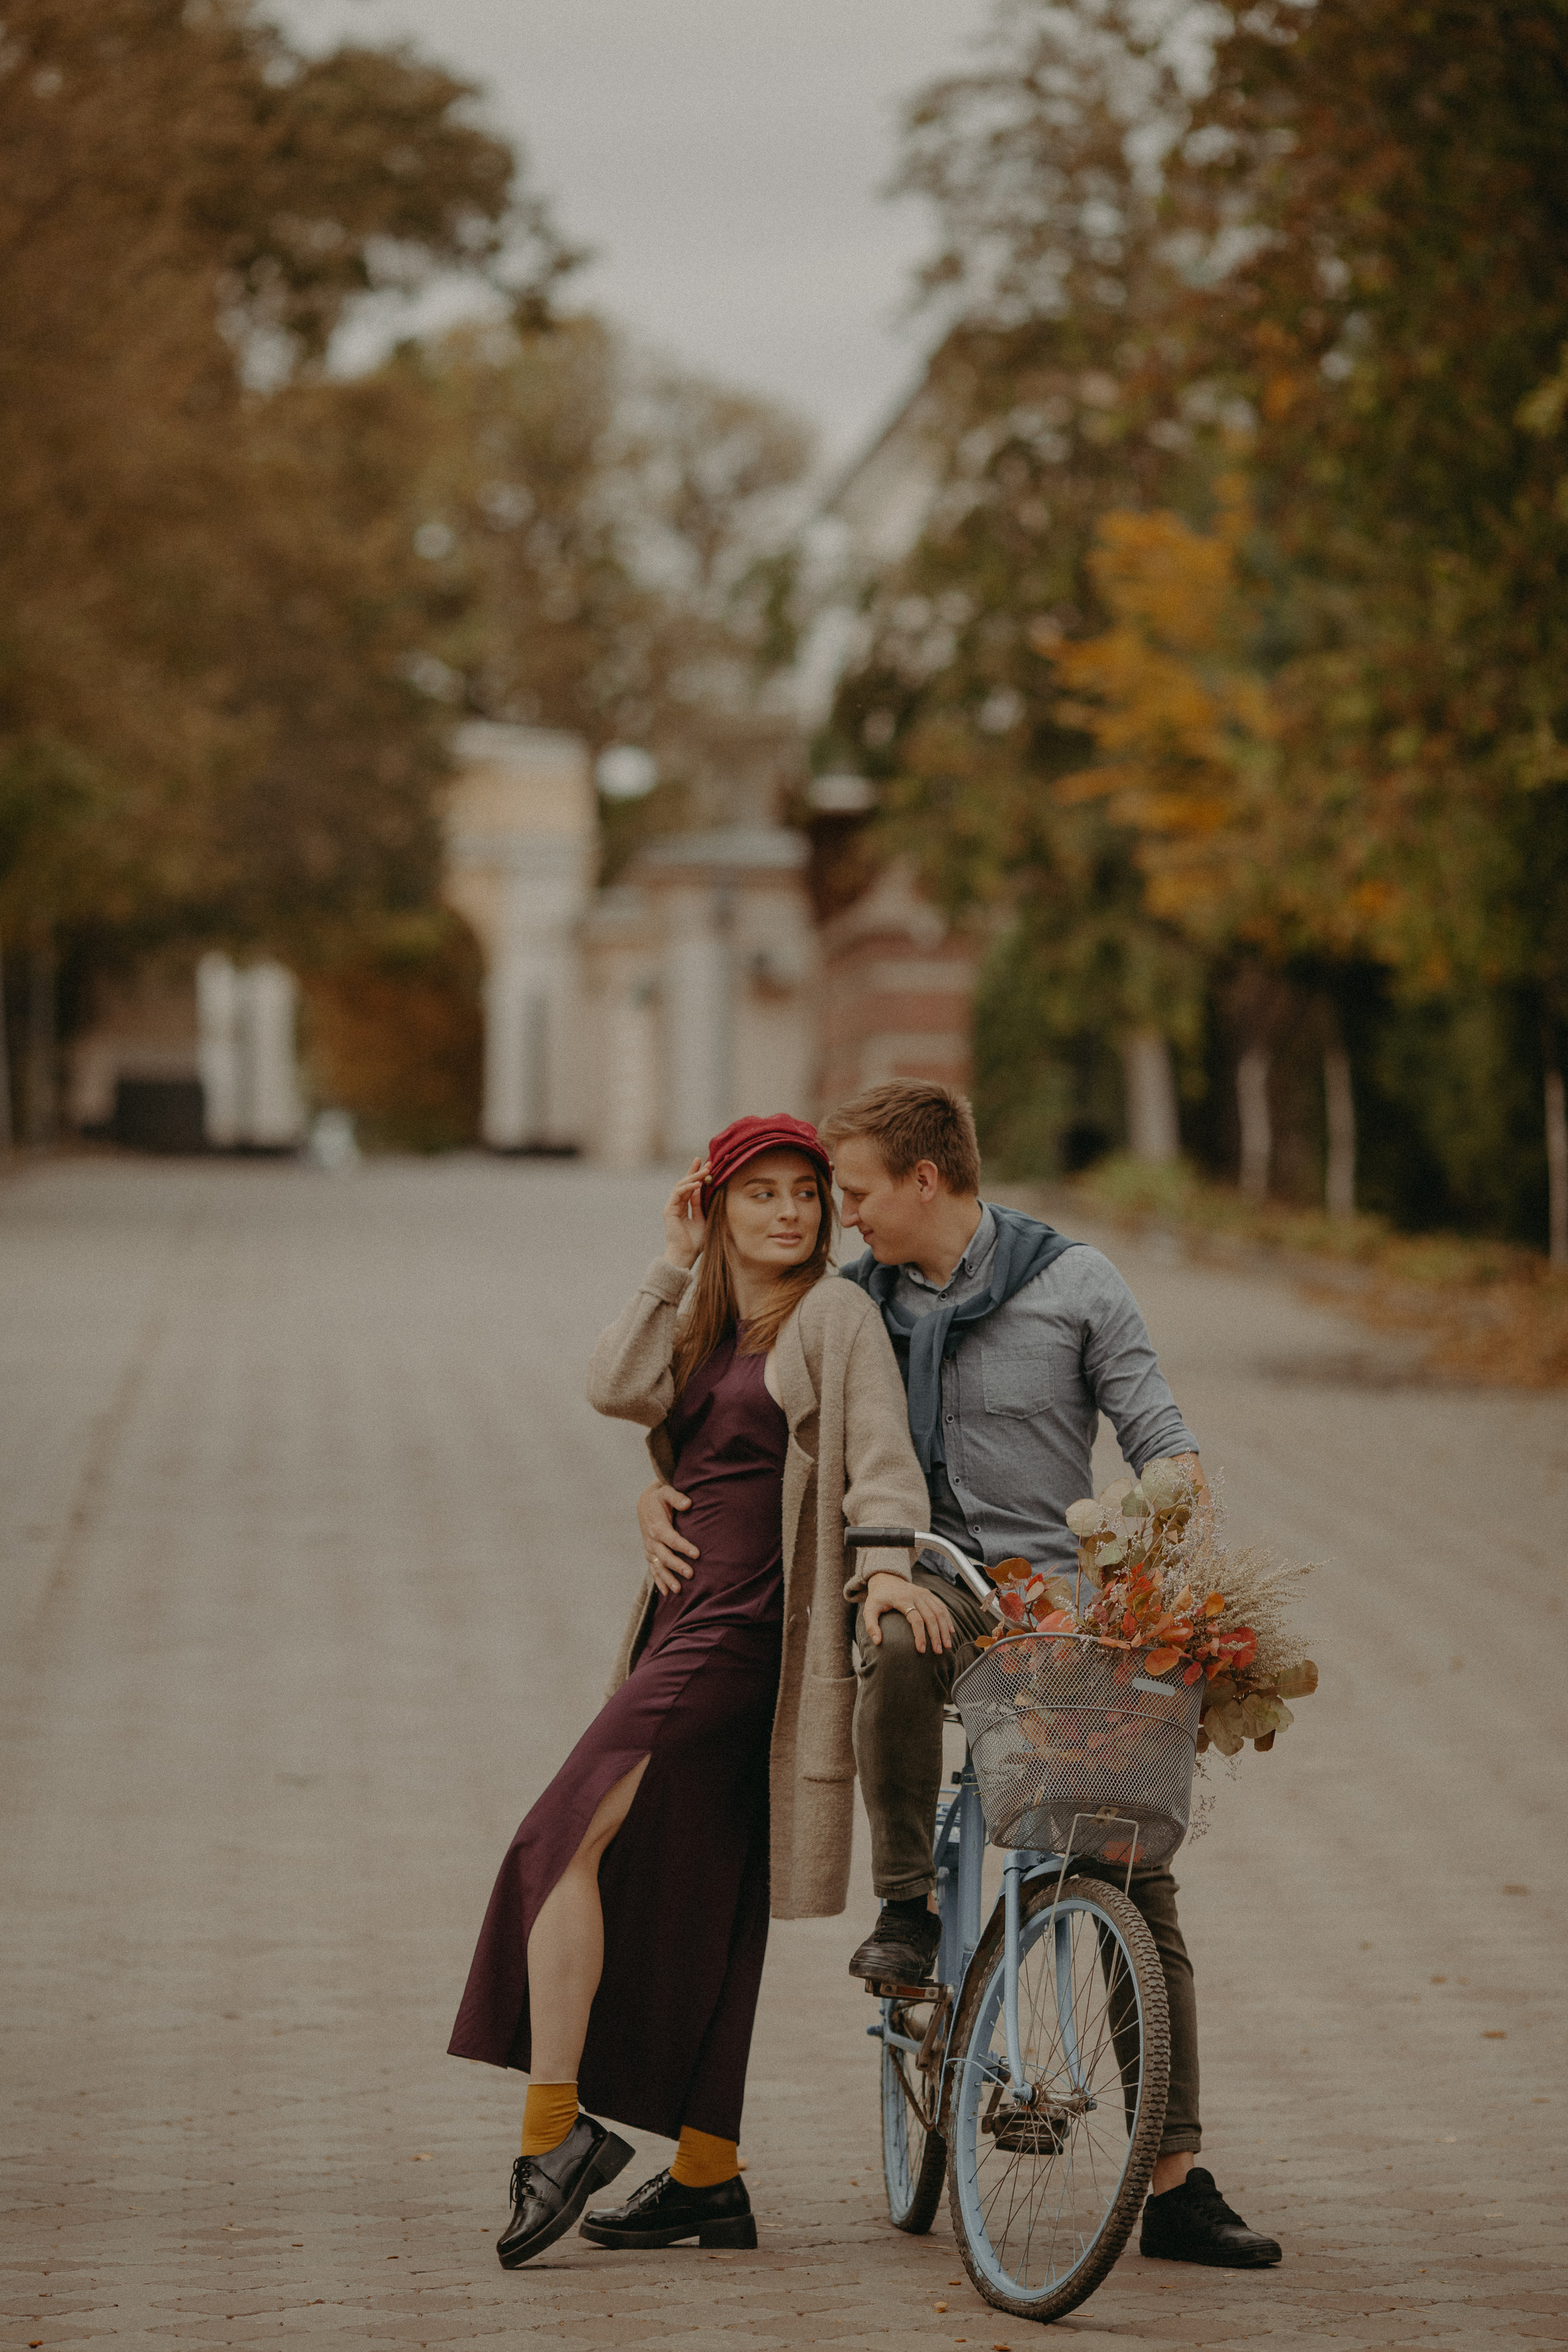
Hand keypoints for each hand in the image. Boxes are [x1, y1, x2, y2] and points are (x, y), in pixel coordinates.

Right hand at [637, 1479, 697, 1596]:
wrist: (645, 1502)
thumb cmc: (659, 1497)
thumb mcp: (666, 1492)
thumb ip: (676, 1497)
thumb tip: (688, 1503)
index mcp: (657, 1526)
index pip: (672, 1539)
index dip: (684, 1547)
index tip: (697, 1554)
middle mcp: (651, 1540)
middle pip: (665, 1556)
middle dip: (677, 1566)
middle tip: (691, 1574)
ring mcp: (650, 1548)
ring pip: (658, 1566)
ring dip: (668, 1578)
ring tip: (679, 1590)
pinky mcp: (650, 1553)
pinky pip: (653, 1569)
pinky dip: (659, 1581)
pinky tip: (666, 1593)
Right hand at [662, 1157, 708, 1269]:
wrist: (686, 1255)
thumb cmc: (696, 1241)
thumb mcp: (703, 1219)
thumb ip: (701, 1205)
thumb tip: (705, 1190)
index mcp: (684, 1207)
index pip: (690, 1187)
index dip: (697, 1175)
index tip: (707, 1164)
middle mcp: (677, 1205)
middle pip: (684, 1183)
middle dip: (695, 1171)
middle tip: (705, 1161)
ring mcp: (672, 1207)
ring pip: (680, 1186)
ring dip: (693, 1177)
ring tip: (705, 1171)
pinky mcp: (669, 1211)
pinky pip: (678, 1194)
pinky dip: (687, 1188)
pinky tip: (697, 1184)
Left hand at [862, 1570, 955, 1654]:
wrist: (886, 1578)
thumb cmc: (878, 1597)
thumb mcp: (869, 1609)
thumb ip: (871, 1625)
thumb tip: (877, 1642)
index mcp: (903, 1599)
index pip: (916, 1619)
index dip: (920, 1635)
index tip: (921, 1650)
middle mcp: (916, 1595)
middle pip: (931, 1617)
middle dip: (936, 1636)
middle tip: (938, 1651)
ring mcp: (924, 1593)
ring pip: (939, 1612)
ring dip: (945, 1629)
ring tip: (947, 1646)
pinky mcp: (928, 1594)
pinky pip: (941, 1606)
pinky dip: (947, 1619)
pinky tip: (951, 1631)